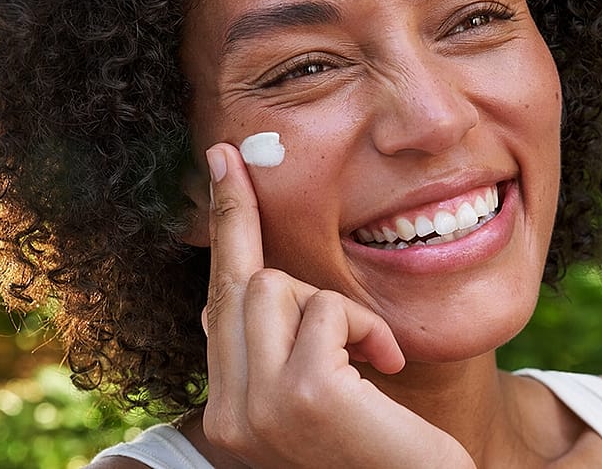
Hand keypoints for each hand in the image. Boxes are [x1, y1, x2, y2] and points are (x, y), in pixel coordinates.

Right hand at [200, 143, 475, 467]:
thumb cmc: (379, 451)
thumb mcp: (318, 400)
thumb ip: (278, 350)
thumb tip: (254, 281)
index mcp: (231, 412)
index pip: (215, 303)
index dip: (222, 225)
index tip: (222, 162)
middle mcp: (230, 415)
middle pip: (241, 284)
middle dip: (277, 253)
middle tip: (304, 257)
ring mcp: (259, 408)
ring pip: (275, 285)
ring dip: (338, 309)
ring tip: (370, 356)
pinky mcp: (304, 395)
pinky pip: (328, 309)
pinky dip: (366, 326)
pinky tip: (386, 366)